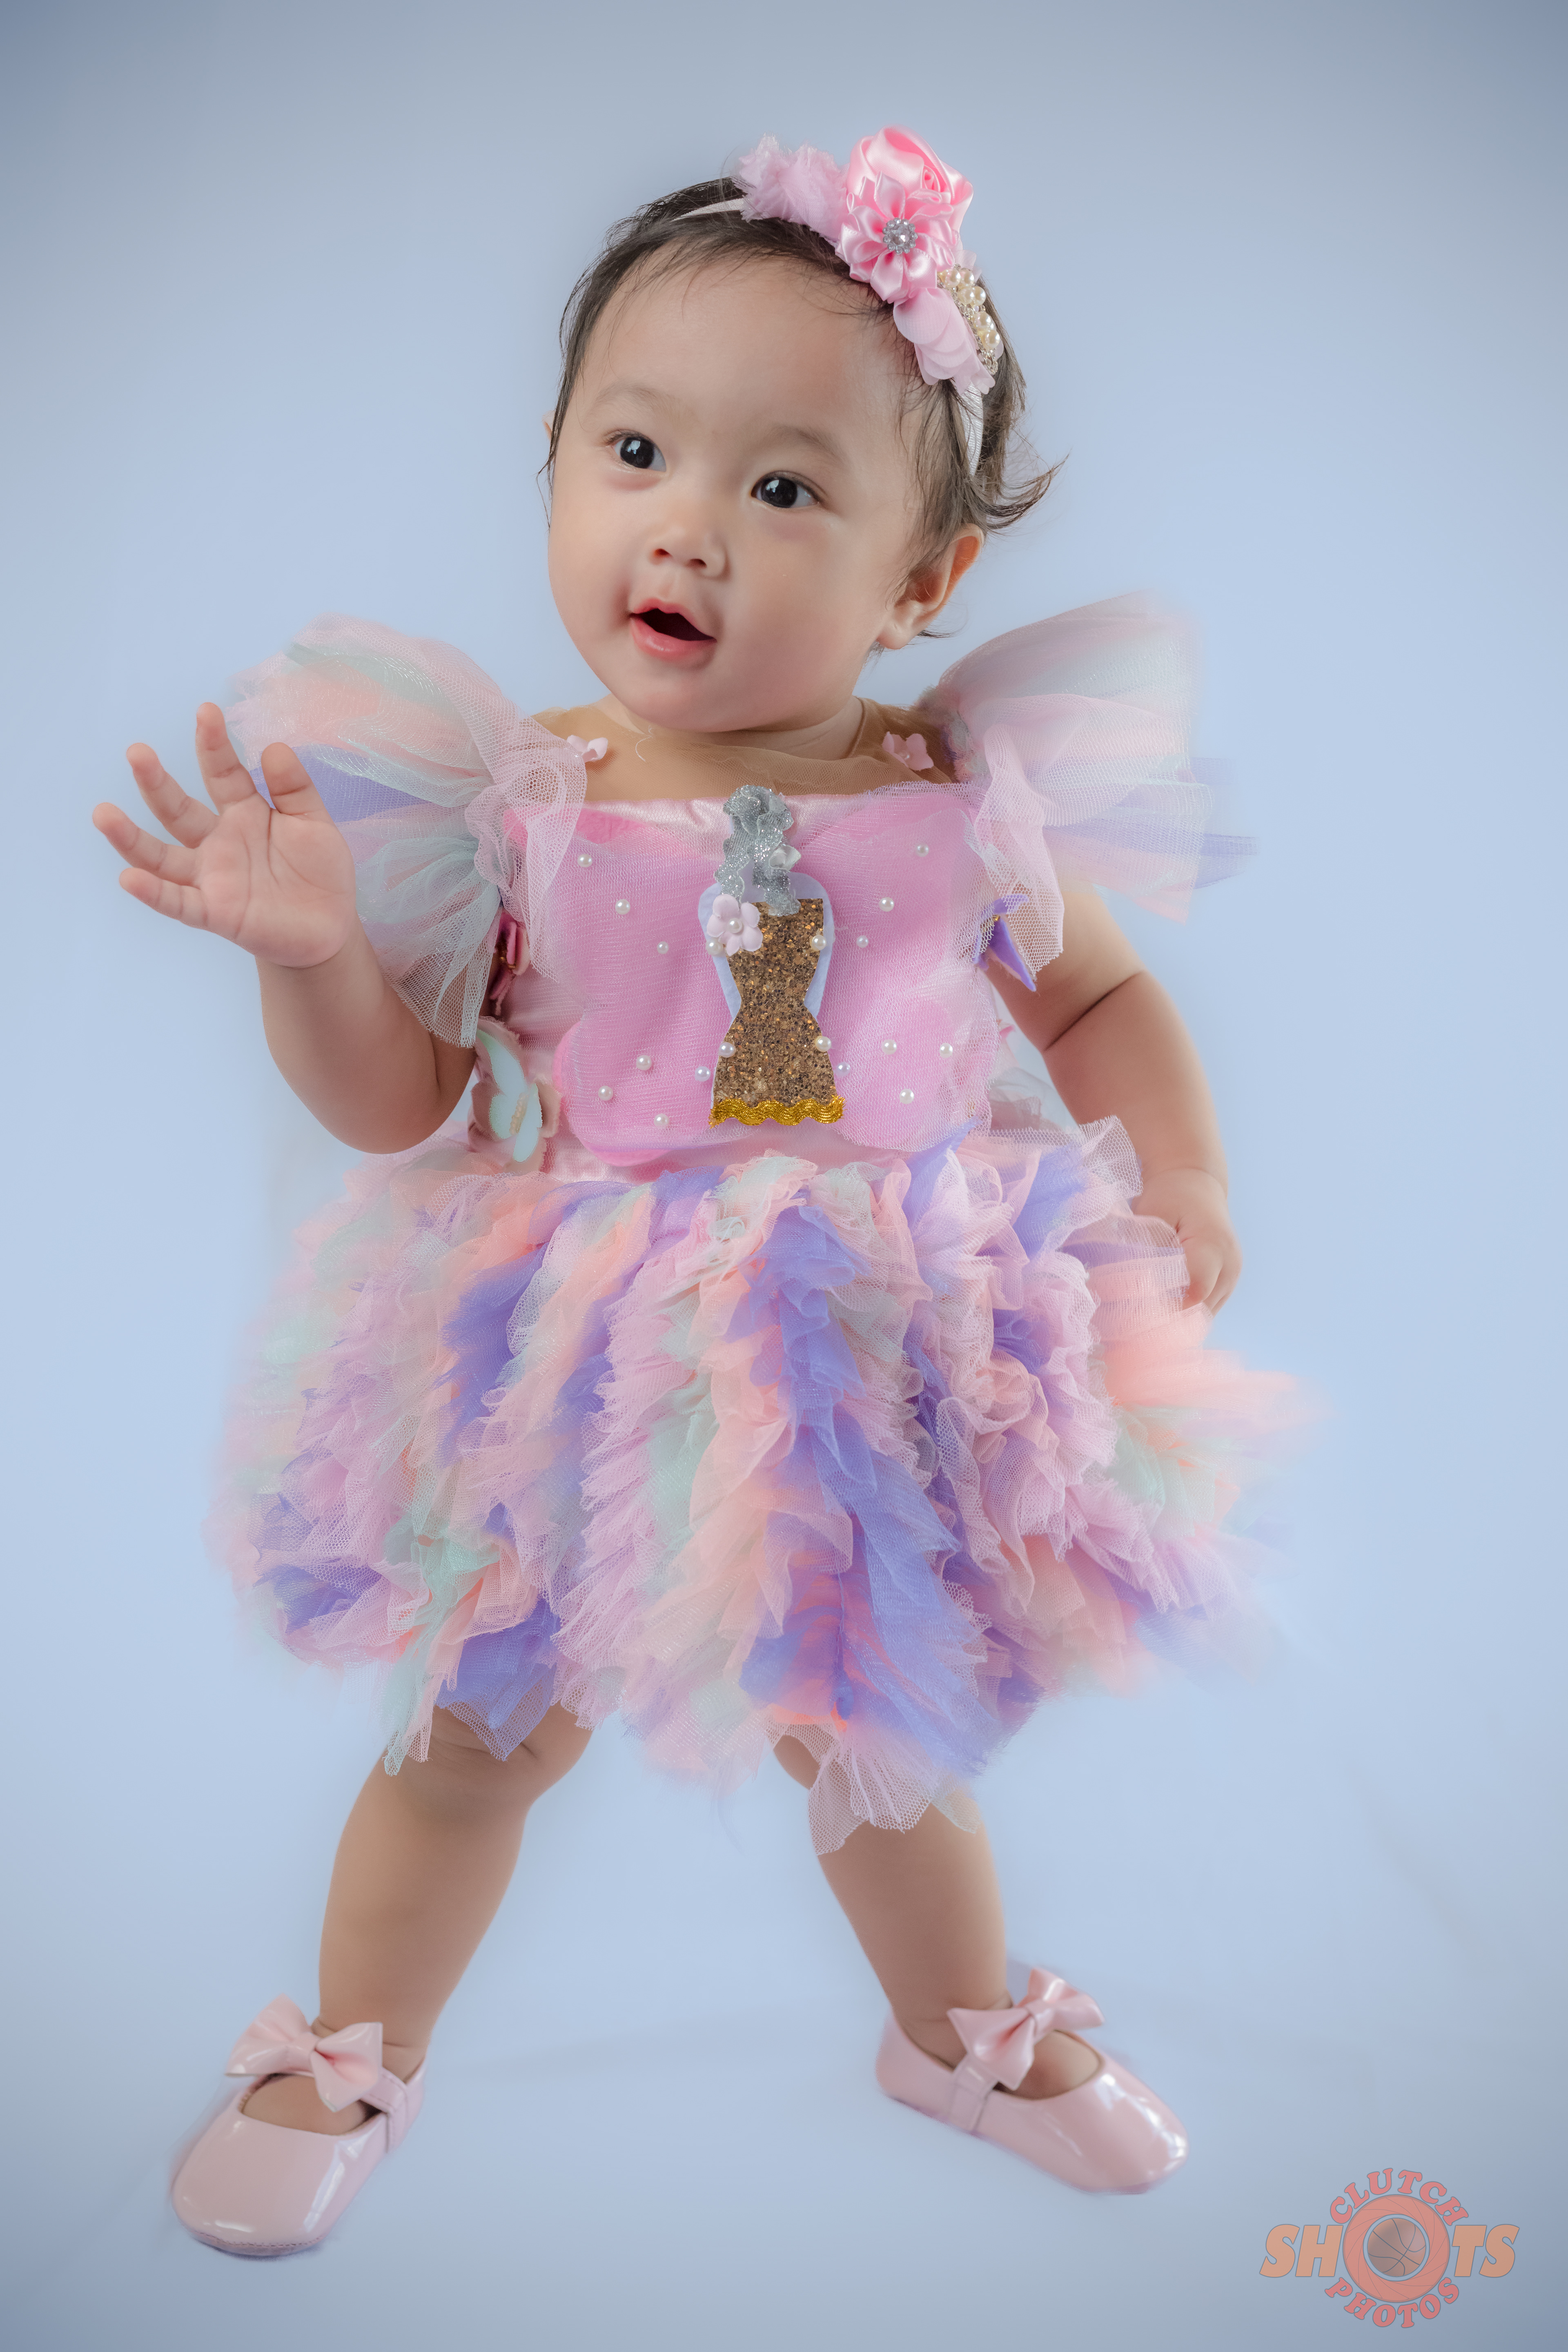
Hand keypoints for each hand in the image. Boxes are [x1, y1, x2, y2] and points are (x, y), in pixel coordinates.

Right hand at [93, 703, 357, 968]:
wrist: (330, 928)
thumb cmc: (319, 872)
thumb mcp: (314, 823)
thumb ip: (294, 789)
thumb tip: (275, 747)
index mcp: (243, 813)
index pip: (221, 773)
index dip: (213, 744)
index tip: (206, 711)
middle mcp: (218, 842)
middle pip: (178, 810)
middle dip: (156, 783)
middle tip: (137, 753)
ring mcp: (211, 877)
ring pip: (162, 857)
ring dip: (131, 838)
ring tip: (102, 813)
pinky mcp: (215, 912)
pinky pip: (178, 902)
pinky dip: (153, 892)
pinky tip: (128, 878)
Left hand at [1133, 1166, 1241, 1312]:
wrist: (1195, 1182)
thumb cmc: (1170, 1195)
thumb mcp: (1153, 1215)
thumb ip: (1147, 1248)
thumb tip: (1138, 1285)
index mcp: (1212, 1246)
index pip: (1195, 1293)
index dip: (1169, 1308)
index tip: (1141, 1313)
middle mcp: (1229, 1264)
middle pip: (1203, 1309)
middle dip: (1172, 1318)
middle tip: (1139, 1320)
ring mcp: (1232, 1274)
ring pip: (1207, 1313)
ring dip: (1181, 1317)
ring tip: (1150, 1315)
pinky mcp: (1229, 1279)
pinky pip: (1209, 1306)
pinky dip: (1189, 1310)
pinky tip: (1166, 1307)